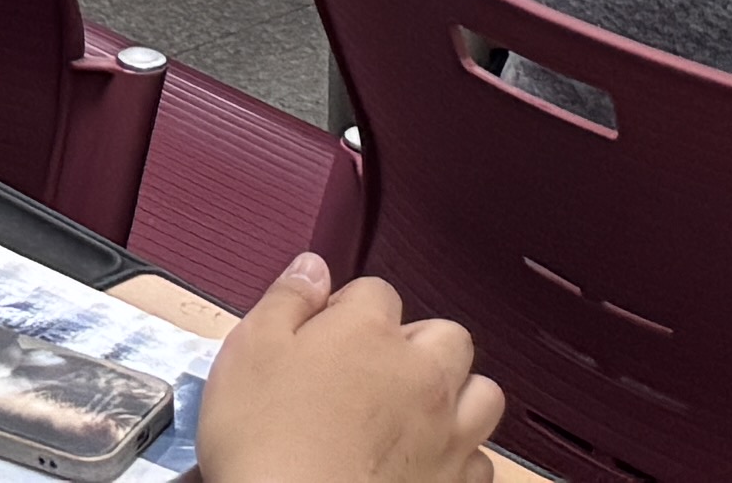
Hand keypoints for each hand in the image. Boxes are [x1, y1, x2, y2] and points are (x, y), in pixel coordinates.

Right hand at [203, 258, 502, 482]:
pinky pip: (481, 457)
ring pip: (482, 393)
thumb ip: (285, 300)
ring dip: (456, 394)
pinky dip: (460, 454)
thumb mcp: (249, 352)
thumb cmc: (268, 445)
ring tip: (417, 410)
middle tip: (375, 372)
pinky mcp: (456, 481)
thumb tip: (310, 269)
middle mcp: (420, 374)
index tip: (326, 336)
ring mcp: (446, 431)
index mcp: (369, 333)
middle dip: (417, 345)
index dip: (347, 310)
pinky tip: (427, 460)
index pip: (376, 292)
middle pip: (445, 335)